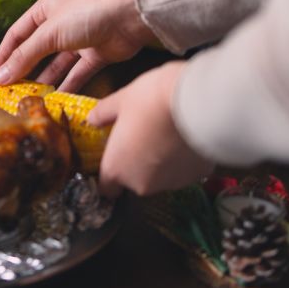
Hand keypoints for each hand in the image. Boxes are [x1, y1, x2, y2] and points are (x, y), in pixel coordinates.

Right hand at [0, 0, 152, 91]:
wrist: (132, 14)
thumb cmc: (87, 12)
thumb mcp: (50, 33)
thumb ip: (25, 56)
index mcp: (45, 10)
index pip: (17, 35)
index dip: (3, 56)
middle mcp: (60, 23)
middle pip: (36, 51)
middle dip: (23, 72)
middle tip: (9, 94)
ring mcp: (79, 40)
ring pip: (56, 65)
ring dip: (44, 82)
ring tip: (30, 101)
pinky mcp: (96, 55)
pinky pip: (77, 74)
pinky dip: (68, 86)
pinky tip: (56, 101)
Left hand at [89, 61, 212, 196]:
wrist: (196, 101)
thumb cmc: (151, 100)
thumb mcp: (120, 100)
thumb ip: (102, 114)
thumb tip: (92, 119)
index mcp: (116, 168)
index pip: (107, 187)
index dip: (111, 174)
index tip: (116, 158)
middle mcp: (142, 183)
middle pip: (135, 181)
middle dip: (137, 163)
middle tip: (143, 137)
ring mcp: (170, 183)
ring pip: (161, 177)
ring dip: (161, 162)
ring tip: (166, 135)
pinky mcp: (195, 176)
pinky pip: (184, 170)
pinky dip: (183, 160)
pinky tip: (184, 138)